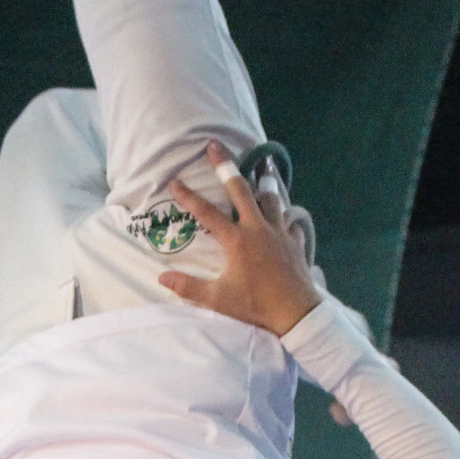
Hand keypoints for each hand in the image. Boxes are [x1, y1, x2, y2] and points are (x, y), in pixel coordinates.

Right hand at [153, 143, 319, 337]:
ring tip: (263, 168)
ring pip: (271, 199)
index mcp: (236, 240)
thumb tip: (162, 276)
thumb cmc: (256, 306)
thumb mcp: (218, 300)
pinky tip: (284, 215)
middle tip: (216, 145)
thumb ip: (189, 287)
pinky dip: (284, 215)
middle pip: (240, 190)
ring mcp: (279, 233)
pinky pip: (289, 221)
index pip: (206, 213)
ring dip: (263, 183)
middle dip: (226, 166)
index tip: (173, 179)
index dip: (187, 196)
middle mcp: (258, 229)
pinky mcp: (294, 242)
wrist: (297, 313)